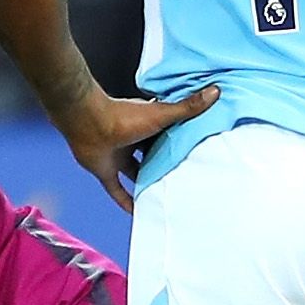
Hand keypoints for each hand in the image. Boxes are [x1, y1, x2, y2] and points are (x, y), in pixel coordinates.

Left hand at [62, 84, 217, 212]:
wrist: (88, 122)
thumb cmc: (125, 116)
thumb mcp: (162, 114)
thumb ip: (188, 107)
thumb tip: (216, 91)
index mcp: (146, 124)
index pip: (166, 134)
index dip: (178, 141)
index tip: (195, 151)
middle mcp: (132, 140)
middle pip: (151, 154)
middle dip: (163, 163)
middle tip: (184, 176)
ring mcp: (118, 156)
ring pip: (135, 172)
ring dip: (146, 181)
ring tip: (165, 194)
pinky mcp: (106, 171)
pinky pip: (117, 191)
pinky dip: (126, 201)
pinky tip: (138, 212)